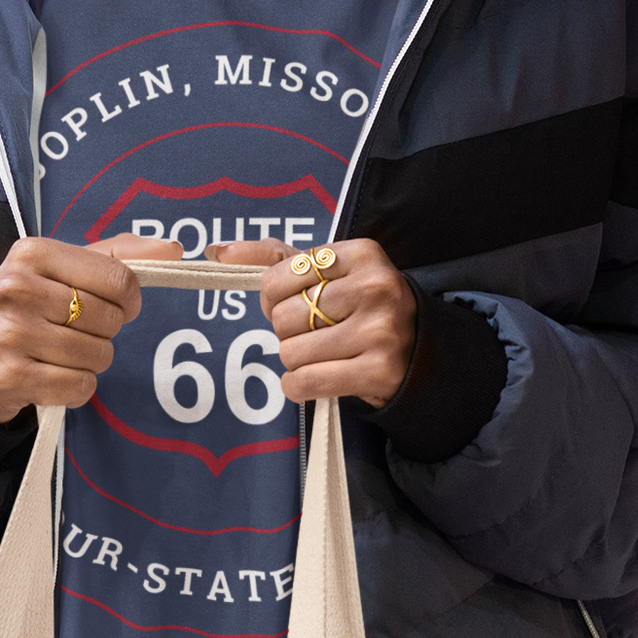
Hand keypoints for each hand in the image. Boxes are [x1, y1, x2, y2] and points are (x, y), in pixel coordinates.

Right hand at [0, 234, 179, 423]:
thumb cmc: (25, 308)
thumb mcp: (61, 270)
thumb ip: (117, 256)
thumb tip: (173, 250)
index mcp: (33, 252)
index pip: (120, 279)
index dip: (129, 301)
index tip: (115, 307)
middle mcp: (18, 288)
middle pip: (111, 320)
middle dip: (103, 333)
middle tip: (72, 331)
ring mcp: (11, 334)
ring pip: (99, 356)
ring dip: (90, 362)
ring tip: (58, 354)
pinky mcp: (12, 376)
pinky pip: (80, 386)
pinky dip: (76, 388)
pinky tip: (51, 377)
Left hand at [211, 239, 416, 408]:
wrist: (420, 351)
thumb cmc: (361, 307)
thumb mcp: (328, 272)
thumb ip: (274, 257)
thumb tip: (217, 251)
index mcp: (361, 254)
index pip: (277, 278)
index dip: (273, 299)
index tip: (294, 304)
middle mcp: (374, 287)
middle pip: (282, 317)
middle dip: (288, 331)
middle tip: (314, 333)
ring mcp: (380, 330)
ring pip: (291, 353)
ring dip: (297, 360)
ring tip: (324, 354)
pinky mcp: (379, 370)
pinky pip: (305, 382)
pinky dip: (298, 386)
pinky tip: (315, 378)